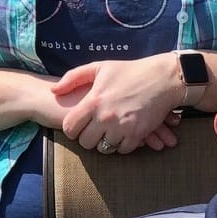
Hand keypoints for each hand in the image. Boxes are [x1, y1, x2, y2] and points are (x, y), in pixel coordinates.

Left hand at [52, 55, 184, 153]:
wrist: (162, 78)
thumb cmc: (130, 71)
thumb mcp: (99, 68)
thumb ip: (73, 78)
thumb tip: (53, 90)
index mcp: (93, 101)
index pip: (70, 128)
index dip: (72, 130)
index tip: (78, 127)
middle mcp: (105, 117)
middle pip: (86, 142)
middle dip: (89, 139)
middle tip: (95, 132)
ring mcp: (122, 127)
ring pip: (104, 148)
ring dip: (106, 143)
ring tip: (110, 133)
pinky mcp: (138, 134)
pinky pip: (123, 150)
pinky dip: (123, 145)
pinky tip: (125, 134)